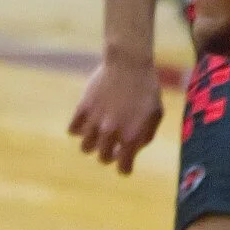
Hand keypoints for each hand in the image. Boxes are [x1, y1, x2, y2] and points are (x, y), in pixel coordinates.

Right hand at [68, 54, 163, 174]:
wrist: (129, 61)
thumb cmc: (146, 87)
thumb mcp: (155, 112)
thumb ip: (145, 136)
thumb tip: (132, 152)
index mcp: (131, 136)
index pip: (123, 169)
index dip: (125, 166)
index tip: (125, 160)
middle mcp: (111, 133)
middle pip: (103, 158)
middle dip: (109, 153)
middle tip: (113, 141)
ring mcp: (95, 121)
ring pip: (85, 147)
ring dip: (94, 141)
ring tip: (100, 129)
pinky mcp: (82, 108)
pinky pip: (73, 130)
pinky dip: (79, 128)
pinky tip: (88, 119)